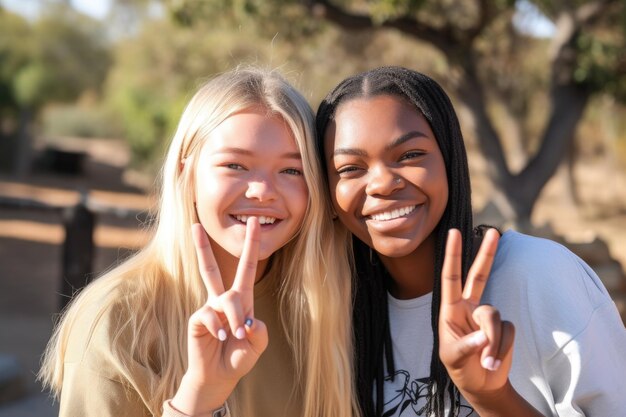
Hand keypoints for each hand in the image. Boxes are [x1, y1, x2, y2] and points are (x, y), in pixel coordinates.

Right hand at [172, 217, 268, 413]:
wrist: (220, 377)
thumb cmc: (239, 356)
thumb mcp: (257, 344)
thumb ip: (259, 331)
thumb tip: (247, 319)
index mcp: (242, 299)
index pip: (246, 267)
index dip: (251, 245)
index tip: (253, 222)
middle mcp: (223, 299)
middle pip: (211, 268)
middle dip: (203, 247)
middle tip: (195, 224)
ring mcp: (209, 308)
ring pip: (226, 298)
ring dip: (235, 317)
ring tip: (236, 336)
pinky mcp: (197, 320)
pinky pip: (210, 316)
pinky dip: (219, 327)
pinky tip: (221, 337)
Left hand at [438, 228, 514, 396]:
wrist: (481, 385)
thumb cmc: (459, 368)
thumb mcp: (453, 358)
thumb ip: (465, 345)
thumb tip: (483, 335)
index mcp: (450, 310)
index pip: (450, 278)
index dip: (453, 256)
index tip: (454, 233)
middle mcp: (469, 308)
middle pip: (479, 276)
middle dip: (487, 254)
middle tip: (494, 231)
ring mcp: (488, 317)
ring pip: (494, 317)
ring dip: (492, 342)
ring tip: (486, 362)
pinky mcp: (505, 327)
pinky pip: (507, 331)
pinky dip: (501, 349)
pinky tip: (494, 361)